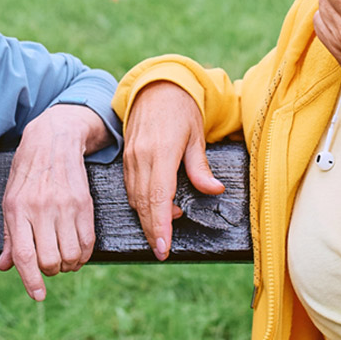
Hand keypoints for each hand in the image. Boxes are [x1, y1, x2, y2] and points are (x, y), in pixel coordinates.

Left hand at [0, 105, 108, 300]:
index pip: (24, 255)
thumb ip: (10, 237)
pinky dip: (83, 255)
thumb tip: (3, 267)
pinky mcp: (84, 204)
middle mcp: (40, 209)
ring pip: (70, 255)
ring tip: (64, 257)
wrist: (53, 140)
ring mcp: (64, 206)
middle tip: (49, 264)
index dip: (31, 280)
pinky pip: (87, 243)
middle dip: (50, 271)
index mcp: (17, 210)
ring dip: (68, 265)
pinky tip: (77, 250)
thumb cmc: (27, 174)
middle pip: (49, 260)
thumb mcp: (10, 202)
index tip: (38, 296)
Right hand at [121, 81, 223, 260]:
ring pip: (135, 198)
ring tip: (168, 225)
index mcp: (161, 152)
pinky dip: (141, 203)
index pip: (158, 197)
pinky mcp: (126, 158)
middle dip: (152, 230)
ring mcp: (131, 158)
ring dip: (148, 216)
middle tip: (162, 251)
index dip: (160, 225)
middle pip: (143, 203)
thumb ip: (200, 167)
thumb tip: (214, 190)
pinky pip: (130, 187)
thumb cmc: (182, 111)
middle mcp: (141, 157)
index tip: (163, 247)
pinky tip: (156, 207)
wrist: (157, 88)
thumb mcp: (197, 136)